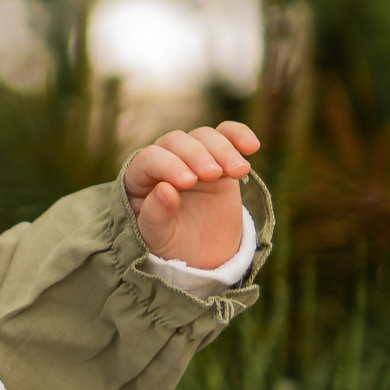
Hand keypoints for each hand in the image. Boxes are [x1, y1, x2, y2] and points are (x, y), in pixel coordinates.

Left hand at [125, 121, 259, 270]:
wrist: (200, 254)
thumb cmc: (171, 245)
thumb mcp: (159, 238)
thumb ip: (156, 216)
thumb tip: (164, 190)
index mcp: (138, 179)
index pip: (149, 159)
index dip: (168, 165)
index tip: (189, 182)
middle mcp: (163, 161)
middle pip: (176, 141)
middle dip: (196, 154)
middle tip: (212, 175)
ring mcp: (191, 158)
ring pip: (204, 136)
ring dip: (222, 150)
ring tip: (239, 171)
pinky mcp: (217, 158)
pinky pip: (227, 135)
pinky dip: (239, 135)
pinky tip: (252, 147)